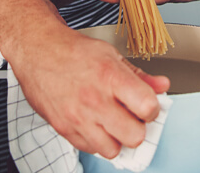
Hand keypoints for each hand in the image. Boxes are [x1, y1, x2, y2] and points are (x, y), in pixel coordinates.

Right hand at [10, 23, 169, 157]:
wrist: (37, 51)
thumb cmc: (73, 51)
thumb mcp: (111, 55)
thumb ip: (139, 75)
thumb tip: (162, 85)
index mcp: (110, 77)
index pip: (147, 107)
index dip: (152, 108)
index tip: (147, 105)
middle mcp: (94, 100)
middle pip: (134, 136)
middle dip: (138, 128)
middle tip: (132, 116)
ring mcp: (78, 118)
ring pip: (113, 150)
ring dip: (117, 138)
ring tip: (113, 123)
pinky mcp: (64, 129)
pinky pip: (90, 149)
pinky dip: (96, 141)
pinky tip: (96, 124)